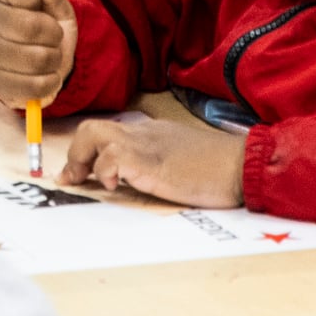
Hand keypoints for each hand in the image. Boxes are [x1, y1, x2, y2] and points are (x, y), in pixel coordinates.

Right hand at [0, 0, 76, 110]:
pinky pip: (34, 85)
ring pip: (35, 59)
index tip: (40, 5)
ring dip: (54, 59)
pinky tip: (46, 75)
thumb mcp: (55, 7)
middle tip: (54, 37)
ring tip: (51, 57)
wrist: (44, 64)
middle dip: (54, 34)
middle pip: (29, 26)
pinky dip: (50, 82)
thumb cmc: (48, 28)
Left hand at [58, 113, 246, 208]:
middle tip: (73, 178)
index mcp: (152, 133)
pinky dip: (104, 171)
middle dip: (75, 154)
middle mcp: (143, 133)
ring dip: (81, 159)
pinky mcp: (150, 161)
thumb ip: (162, 161)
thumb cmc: (221, 168)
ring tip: (85, 181)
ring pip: (93, 134)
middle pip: (93, 128)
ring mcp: (145, 144)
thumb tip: (141, 178)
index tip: (79, 172)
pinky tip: (114, 187)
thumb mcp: (185, 159)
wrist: (243, 164)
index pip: (110, 132)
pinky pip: (112, 157)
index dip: (89, 151)